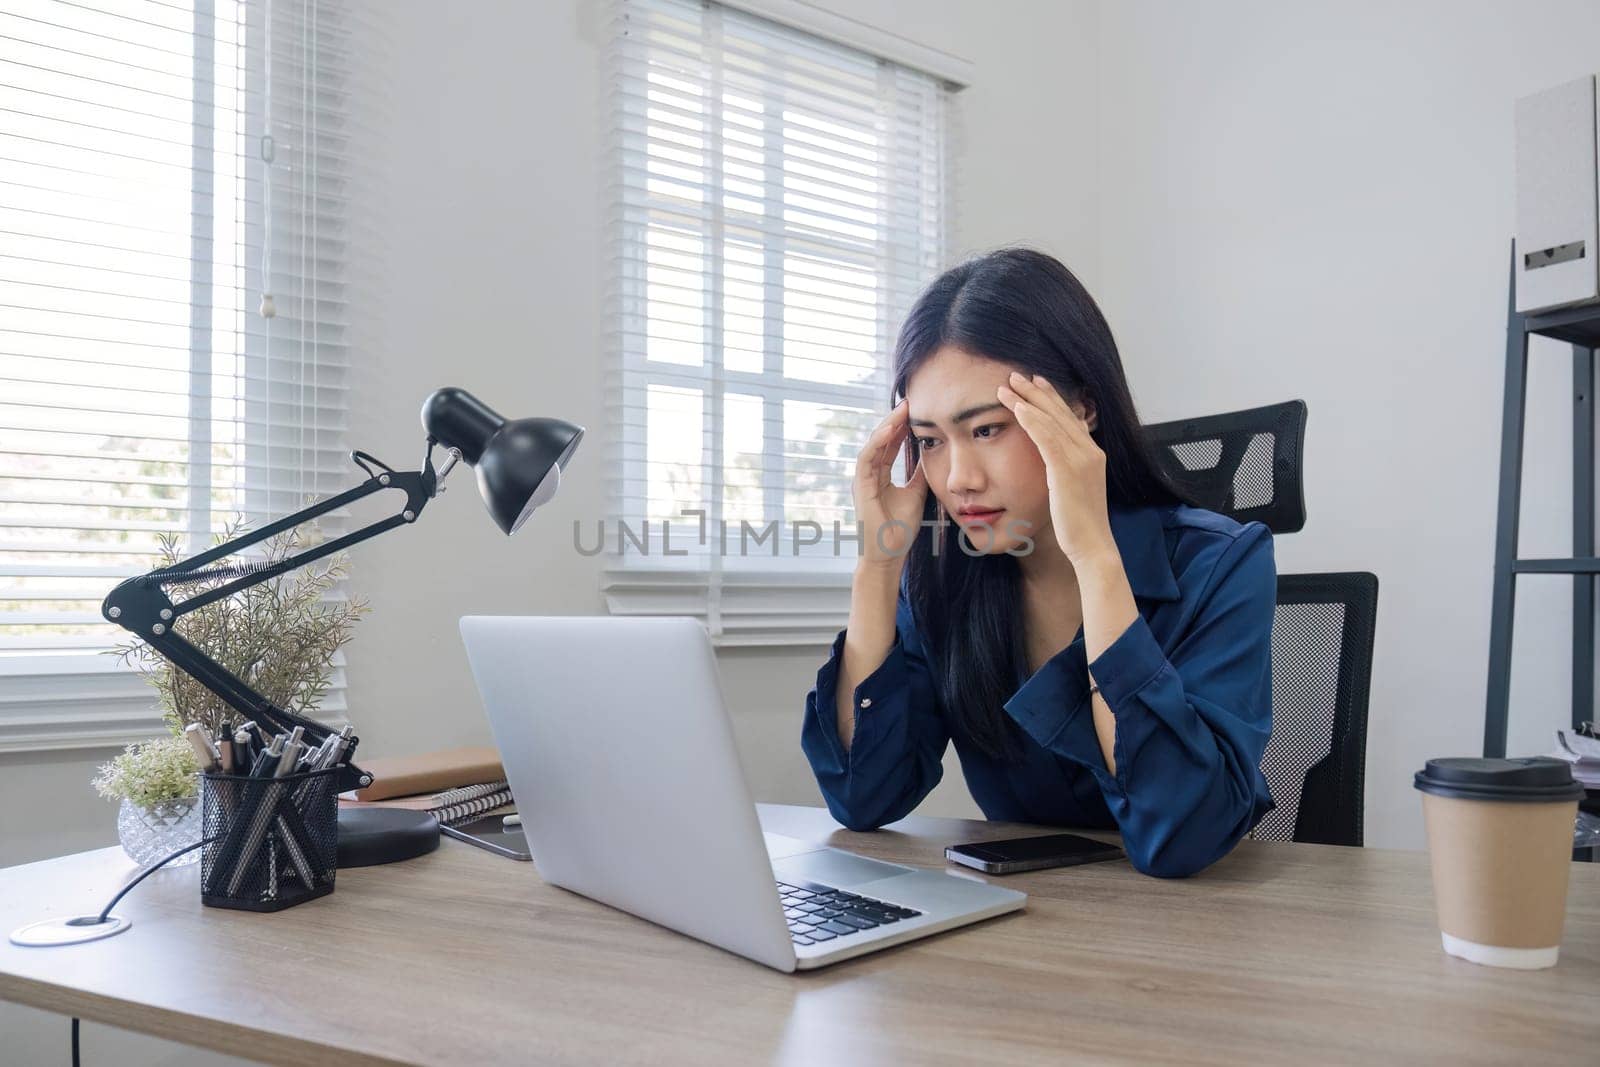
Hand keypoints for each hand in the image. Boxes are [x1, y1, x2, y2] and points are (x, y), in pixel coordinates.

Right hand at [852, 398, 928, 567]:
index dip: (903, 427)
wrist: (888, 554)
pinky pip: (867, 457)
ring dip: (888, 424)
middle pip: (882, 439)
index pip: (891, 444)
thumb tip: (932, 453)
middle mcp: (869, 474)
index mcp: (881, 475)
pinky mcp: (860, 486)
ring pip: (874, 443)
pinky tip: (892, 427)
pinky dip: (878, 441)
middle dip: (897, 419)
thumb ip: (920, 473)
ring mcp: (863, 479)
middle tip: (912, 400)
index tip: (919, 410)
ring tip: (904, 408)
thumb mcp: (917, 493)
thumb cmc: (900, 529)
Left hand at [996, 372, 1115, 565]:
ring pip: (1051, 421)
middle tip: (1018, 375)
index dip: (1052, 399)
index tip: (1036, 384)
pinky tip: (1018, 409)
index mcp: (1092, 455)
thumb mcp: (1073, 490)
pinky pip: (1047, 438)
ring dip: (1028, 400)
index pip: (1069, 419)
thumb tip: (1051, 462)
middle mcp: (1090, 451)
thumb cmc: (1078, 524)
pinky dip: (1032, 420)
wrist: (1092, 545)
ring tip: (1008, 386)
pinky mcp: (1067, 470)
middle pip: (1060, 413)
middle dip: (1037, 392)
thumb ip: (1064, 471)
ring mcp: (1081, 459)